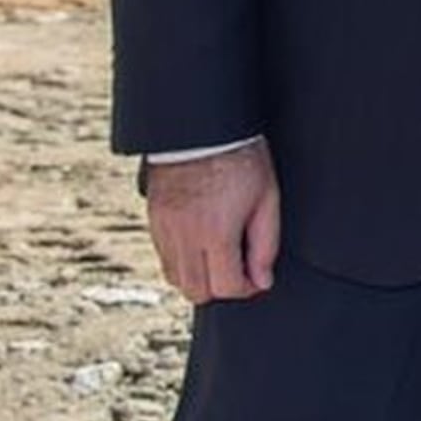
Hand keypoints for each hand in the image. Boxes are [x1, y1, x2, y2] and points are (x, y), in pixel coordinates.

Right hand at [143, 141, 281, 303]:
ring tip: (219, 255)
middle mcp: (185, 236)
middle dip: (221, 287)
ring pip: (175, 279)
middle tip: (238, 268)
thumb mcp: (266, 198)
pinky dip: (181, 261)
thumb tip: (262, 280)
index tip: (256, 277)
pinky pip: (163, 257)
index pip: (227, 287)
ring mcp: (164, 228)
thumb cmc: (240, 158)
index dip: (247, 288)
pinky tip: (200, 243)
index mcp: (216, 232)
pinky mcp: (153, 219)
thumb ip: (266, 244)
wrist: (202, 128)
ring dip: (199, 277)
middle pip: (197, 292)